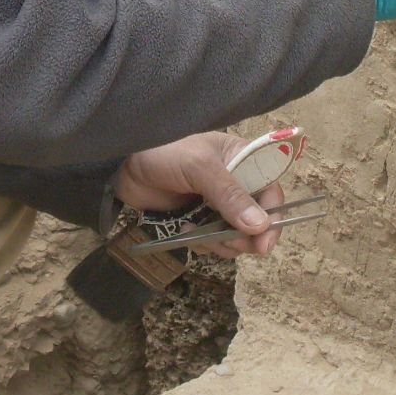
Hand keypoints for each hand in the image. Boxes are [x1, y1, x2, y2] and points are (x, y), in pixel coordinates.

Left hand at [114, 132, 287, 258]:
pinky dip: (203, 243)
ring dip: (221, 242)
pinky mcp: (199, 220)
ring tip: (198, 232)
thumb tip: (260, 226)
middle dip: (244, 236)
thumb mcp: (199, 168)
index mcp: (244, 160)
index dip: (273, 218)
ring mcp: (217, 204)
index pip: (271, 191)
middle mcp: (236, 183)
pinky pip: (214, 241)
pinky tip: (184, 230)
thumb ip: (229, 195)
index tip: (263, 243)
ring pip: (236, 236)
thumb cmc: (163, 152)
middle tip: (227, 242)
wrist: (122, 163)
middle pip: (257, 221)